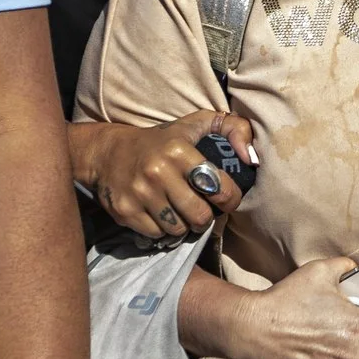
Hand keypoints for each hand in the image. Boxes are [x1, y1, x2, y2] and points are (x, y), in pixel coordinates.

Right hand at [73, 113, 255, 240]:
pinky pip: (156, 235)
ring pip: (178, 229)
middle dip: (206, 218)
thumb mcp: (197, 123)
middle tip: (202, 209)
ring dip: (183, 225)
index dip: (230, 199)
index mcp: (179, 150)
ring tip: (180, 210)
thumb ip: (234, 128)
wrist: (107, 152)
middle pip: (200, 216)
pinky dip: (162, 229)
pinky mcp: (125, 211)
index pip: (219, 189)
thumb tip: (251, 158)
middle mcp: (158, 172)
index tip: (227, 199)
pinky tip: (160, 213)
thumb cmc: (162, 140)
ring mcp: (140, 194)